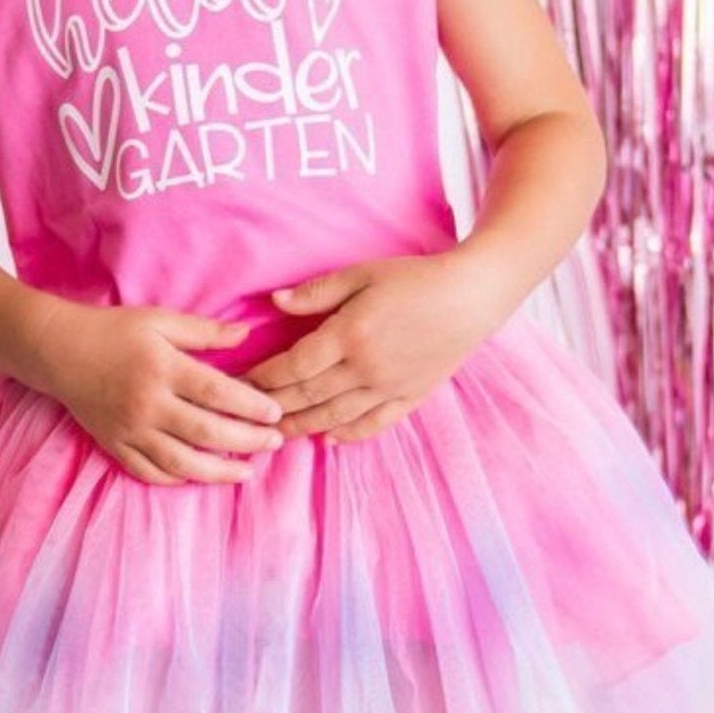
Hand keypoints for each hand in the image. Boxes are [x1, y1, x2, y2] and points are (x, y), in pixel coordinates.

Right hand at [31, 299, 286, 486]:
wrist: (58, 351)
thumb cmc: (113, 330)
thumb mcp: (159, 320)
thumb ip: (204, 331)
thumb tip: (247, 334)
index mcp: (163, 369)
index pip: (218, 393)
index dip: (251, 406)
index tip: (276, 413)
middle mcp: (147, 404)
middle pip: (206, 433)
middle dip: (246, 442)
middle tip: (274, 443)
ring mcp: (129, 430)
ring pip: (181, 462)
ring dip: (218, 472)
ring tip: (246, 471)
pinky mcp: (114, 445)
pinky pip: (150, 472)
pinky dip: (177, 478)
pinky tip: (199, 475)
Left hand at [242, 251, 496, 442]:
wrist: (472, 296)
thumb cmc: (415, 278)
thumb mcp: (363, 274)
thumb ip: (317, 292)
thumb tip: (275, 302)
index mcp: (349, 334)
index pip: (294, 366)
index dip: (264, 377)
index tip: (241, 382)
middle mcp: (365, 368)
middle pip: (308, 396)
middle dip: (272, 407)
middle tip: (245, 415)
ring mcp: (389, 387)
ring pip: (335, 416)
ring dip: (302, 427)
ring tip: (276, 434)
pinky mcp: (410, 397)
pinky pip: (373, 424)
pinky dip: (348, 435)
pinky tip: (329, 439)